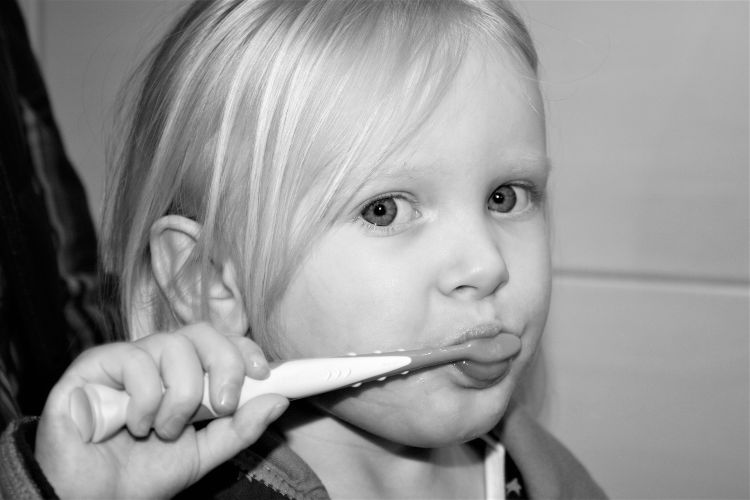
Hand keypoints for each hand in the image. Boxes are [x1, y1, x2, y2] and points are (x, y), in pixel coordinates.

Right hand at [34, 323, 288, 498]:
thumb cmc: (142, 474)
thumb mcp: (204, 453)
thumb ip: (240, 428)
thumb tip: (279, 399)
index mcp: (183, 373)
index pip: (220, 340)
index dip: (244, 349)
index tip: (262, 373)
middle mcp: (155, 359)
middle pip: (202, 332)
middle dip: (223, 365)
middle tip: (221, 405)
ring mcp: (124, 359)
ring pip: (172, 345)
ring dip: (179, 396)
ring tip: (164, 431)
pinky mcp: (92, 366)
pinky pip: (134, 360)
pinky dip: (145, 399)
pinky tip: (133, 425)